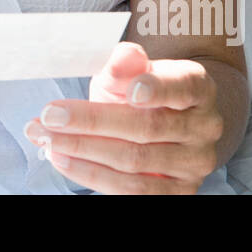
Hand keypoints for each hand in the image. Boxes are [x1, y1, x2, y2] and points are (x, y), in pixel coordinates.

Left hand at [23, 42, 223, 193]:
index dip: (157, 88)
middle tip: (50, 115)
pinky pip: (130, 191)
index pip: (182, 87)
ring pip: (134, 162)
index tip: (129, 90)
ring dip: (82, 150)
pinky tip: (62, 158)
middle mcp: (204, 128)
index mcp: (199, 88)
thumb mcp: (134, 69)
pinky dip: (90, 174)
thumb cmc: (144, 90)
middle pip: (147, 128)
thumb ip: (127, 62)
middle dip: (92, 121)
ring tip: (47, 138)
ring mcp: (193, 164)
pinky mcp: (176, 192)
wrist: (168, 123)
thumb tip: (122, 59)